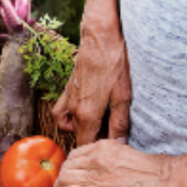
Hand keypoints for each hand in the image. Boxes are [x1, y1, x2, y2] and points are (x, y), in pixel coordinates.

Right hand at [52, 0, 131, 146]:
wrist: (99, 35)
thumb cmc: (114, 62)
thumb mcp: (124, 95)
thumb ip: (120, 123)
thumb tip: (119, 145)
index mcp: (87, 115)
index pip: (86, 146)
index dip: (96, 152)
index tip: (109, 151)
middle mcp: (73, 111)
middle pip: (79, 136)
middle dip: (92, 140)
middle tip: (111, 136)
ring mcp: (68, 100)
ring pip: (69, 125)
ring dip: (81, 129)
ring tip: (97, 125)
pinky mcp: (67, 89)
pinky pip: (62, 112)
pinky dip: (69, 117)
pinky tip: (83, 111)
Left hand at [54, 139, 184, 186]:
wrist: (171, 182)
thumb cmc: (159, 172)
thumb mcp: (129, 154)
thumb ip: (112, 158)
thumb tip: (103, 168)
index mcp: (106, 147)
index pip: (76, 154)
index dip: (71, 165)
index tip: (72, 172)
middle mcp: (98, 159)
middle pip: (67, 166)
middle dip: (64, 175)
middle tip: (65, 184)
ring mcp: (97, 176)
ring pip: (64, 178)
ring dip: (62, 186)